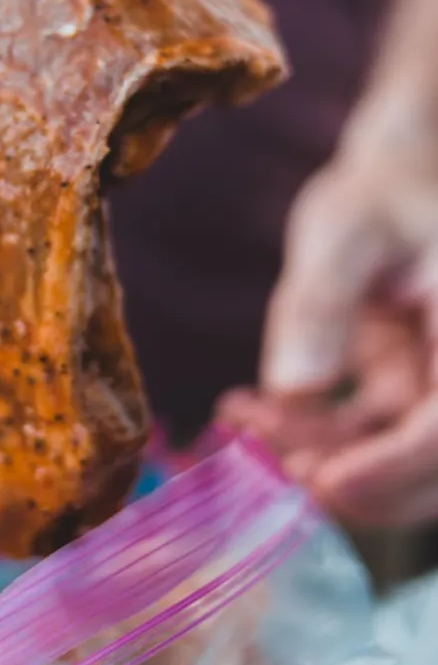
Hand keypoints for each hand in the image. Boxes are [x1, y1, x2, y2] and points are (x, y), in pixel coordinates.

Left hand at [219, 132, 437, 526]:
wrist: (391, 183)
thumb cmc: (380, 193)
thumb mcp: (345, 229)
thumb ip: (321, 303)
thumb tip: (295, 389)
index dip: (395, 466)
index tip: (328, 480)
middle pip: (430, 468)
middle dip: (354, 481)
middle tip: (277, 467)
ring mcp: (433, 388)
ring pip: (388, 458)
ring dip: (318, 455)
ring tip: (245, 423)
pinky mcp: (398, 392)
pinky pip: (358, 435)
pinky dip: (303, 432)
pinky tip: (244, 411)